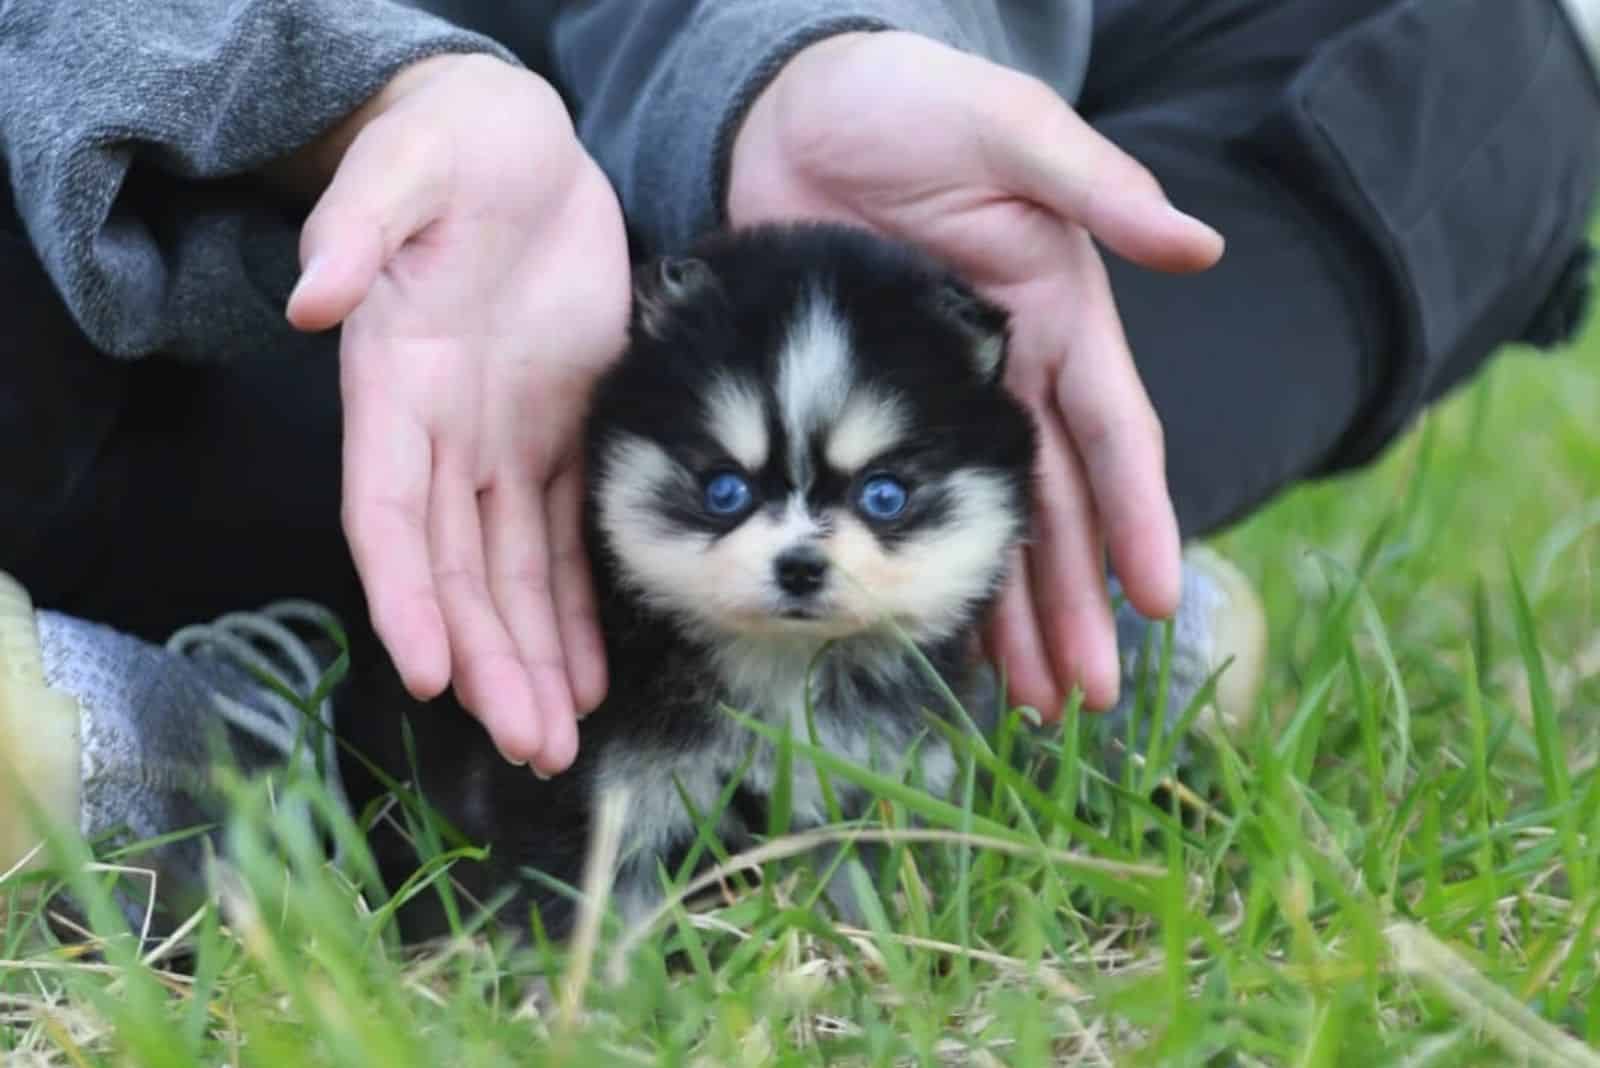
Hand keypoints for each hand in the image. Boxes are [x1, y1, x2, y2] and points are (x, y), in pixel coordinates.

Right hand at [281, 54, 629, 774]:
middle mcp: (442, 435)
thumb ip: (360, 226)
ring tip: (559, 739)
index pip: (388, 513)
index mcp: (396, 385)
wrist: (516, 142)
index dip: (407, 596)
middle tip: (528, 745)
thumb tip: (313, 298)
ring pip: (512, 574)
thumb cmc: (453, 145)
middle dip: (489, 661)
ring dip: (533, 658)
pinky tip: (593, 673)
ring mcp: (501, 443)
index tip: (430, 674)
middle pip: (457, 570)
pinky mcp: (561, 436)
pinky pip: (567, 539)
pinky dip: (580, 608)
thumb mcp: (406, 165)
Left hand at [727, 32, 1223, 716]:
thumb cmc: (910, 104)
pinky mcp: (871, 411)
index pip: (1109, 437)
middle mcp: (1012, 376)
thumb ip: (1094, 188)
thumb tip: (1201, 247)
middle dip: (1075, 604)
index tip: (1156, 601)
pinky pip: (903, 505)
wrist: (791, 106)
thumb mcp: (1008, 130)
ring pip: (988, 527)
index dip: (1137, 519)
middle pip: (1056, 510)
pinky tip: (932, 633)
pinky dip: (923, 568)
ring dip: (1010, 614)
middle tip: (1084, 697)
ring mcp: (943, 402)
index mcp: (1058, 319)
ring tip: (1025, 701)